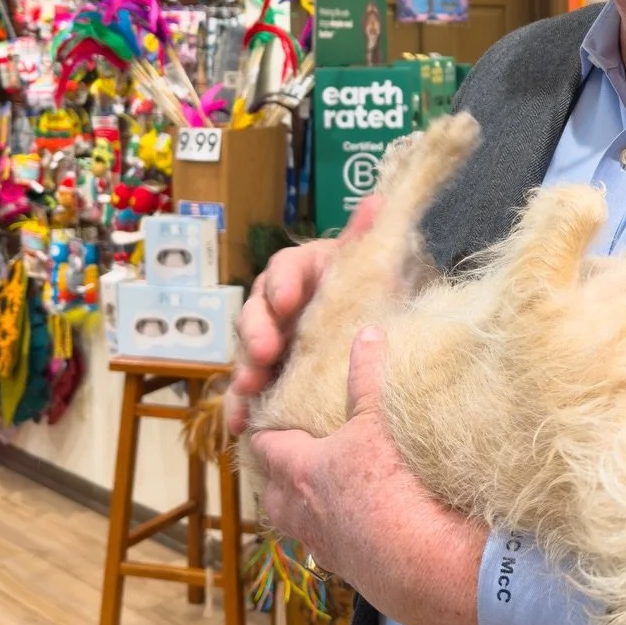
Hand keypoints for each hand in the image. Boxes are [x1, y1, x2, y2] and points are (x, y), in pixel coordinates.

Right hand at [226, 195, 378, 434]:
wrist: (385, 329)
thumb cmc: (378, 292)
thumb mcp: (377, 266)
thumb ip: (368, 239)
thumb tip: (378, 201)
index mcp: (303, 271)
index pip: (284, 269)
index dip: (282, 284)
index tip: (288, 300)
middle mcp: (279, 305)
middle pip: (256, 312)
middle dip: (256, 332)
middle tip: (267, 351)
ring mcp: (272, 343)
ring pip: (247, 353)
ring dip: (245, 370)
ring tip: (250, 389)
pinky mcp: (270, 378)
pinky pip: (248, 393)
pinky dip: (241, 407)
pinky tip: (240, 423)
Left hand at [250, 326, 486, 624]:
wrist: (419, 562)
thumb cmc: (389, 489)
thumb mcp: (377, 422)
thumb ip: (368, 377)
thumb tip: (366, 334)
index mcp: (298, 471)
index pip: (264, 446)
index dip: (263, 429)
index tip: (266, 416)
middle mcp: (299, 511)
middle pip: (270, 490)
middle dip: (275, 471)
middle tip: (289, 452)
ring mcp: (320, 543)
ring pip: (293, 523)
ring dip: (300, 505)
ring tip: (320, 488)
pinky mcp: (346, 567)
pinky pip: (325, 546)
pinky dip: (333, 531)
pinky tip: (356, 521)